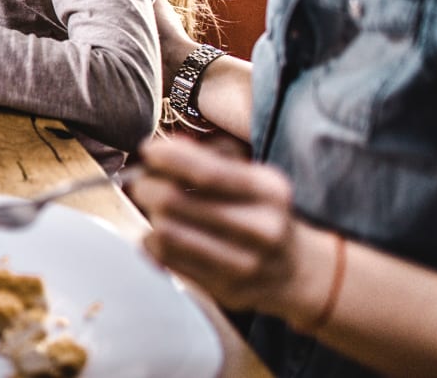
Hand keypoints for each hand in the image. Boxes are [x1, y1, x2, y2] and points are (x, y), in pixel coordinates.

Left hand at [126, 134, 324, 318]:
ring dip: (150, 215)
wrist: (293, 272)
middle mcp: (261, 229)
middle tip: (143, 182)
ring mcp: (243, 263)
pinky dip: (151, 240)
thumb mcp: (251, 177)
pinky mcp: (223, 288)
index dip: (168, 158)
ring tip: (156, 209)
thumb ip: (209, 157)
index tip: (149, 151)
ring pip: (164, 231)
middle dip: (146, 186)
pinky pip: (164, 257)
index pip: (207, 173)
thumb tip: (162, 149)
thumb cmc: (259, 214)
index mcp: (269, 191)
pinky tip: (163, 235)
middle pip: (173, 201)